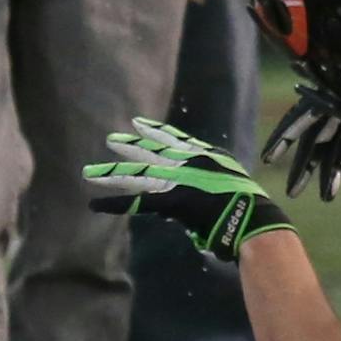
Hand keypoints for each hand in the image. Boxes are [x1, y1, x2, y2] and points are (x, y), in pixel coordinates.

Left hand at [85, 117, 294, 261]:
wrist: (251, 217)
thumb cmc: (246, 206)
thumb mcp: (228, 183)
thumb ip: (208, 183)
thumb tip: (193, 193)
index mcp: (204, 157)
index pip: (175, 140)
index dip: (155, 131)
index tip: (139, 124)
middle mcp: (188, 164)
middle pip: (151, 152)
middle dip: (130, 146)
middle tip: (110, 140)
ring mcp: (178, 181)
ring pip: (137, 174)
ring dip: (111, 173)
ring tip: (89, 172)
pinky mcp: (169, 201)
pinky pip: (135, 202)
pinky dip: (114, 204)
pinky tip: (95, 204)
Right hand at [261, 83, 340, 201]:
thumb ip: (331, 94)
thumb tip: (308, 85)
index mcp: (316, 103)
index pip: (294, 125)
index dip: (281, 141)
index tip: (267, 159)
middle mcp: (327, 117)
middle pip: (312, 147)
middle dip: (302, 171)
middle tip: (292, 194)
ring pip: (334, 154)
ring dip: (331, 175)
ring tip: (328, 198)